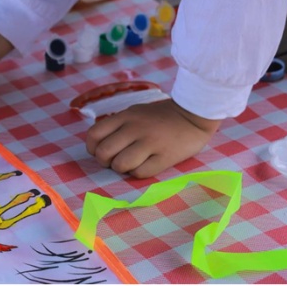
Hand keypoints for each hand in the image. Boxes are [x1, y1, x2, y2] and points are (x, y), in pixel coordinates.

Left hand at [85, 99, 220, 178]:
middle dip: (105, 162)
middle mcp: (134, 128)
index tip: (100, 151)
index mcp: (125, 116)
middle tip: (114, 161)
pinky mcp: (164, 157)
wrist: (193, 114)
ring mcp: (150, 143)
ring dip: (121, 169)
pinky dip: (138, 173)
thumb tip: (99, 145)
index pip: (94, 134)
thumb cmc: (161, 116)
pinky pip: (140, 173)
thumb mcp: (135, 112)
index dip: (92, 148)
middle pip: (104, 152)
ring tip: (130, 164)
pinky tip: (144, 166)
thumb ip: (118, 125)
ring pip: (120, 165)